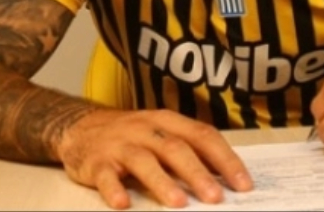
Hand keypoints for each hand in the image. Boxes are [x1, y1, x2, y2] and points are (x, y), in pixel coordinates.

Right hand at [55, 108, 253, 209]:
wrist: (80, 127)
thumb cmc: (131, 136)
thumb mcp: (161, 134)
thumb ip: (188, 151)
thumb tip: (225, 179)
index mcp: (168, 121)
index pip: (203, 136)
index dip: (225, 159)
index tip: (243, 184)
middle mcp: (146, 129)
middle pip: (175, 149)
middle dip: (197, 174)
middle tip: (216, 198)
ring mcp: (120, 145)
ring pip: (144, 161)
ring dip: (162, 183)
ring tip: (179, 204)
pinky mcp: (96, 162)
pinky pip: (105, 176)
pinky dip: (113, 190)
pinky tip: (123, 204)